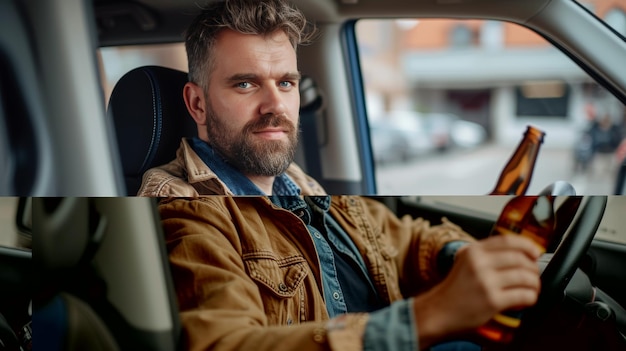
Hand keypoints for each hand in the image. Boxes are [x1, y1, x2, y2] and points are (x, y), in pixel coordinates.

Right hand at [412, 235, 541, 347]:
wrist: (439, 311)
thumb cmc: (455, 290)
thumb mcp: (465, 263)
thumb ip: (486, 255)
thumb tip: (520, 254)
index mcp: (473, 251)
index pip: (508, 241)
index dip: (527, 246)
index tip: (535, 253)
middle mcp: (479, 263)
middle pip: (520, 259)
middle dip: (533, 268)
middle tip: (533, 275)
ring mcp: (486, 282)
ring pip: (525, 277)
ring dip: (534, 284)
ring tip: (532, 289)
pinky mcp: (492, 301)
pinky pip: (523, 295)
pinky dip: (530, 298)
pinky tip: (526, 299)